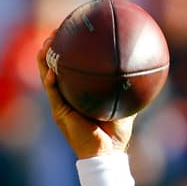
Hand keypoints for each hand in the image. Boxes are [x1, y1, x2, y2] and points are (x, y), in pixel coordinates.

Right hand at [36, 35, 134, 158]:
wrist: (106, 153)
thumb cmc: (116, 133)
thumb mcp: (125, 108)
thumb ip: (129, 92)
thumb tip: (142, 75)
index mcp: (79, 93)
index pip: (71, 68)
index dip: (69, 51)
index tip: (72, 33)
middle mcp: (68, 95)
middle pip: (55, 66)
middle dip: (52, 49)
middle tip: (56, 32)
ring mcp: (61, 103)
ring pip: (47, 76)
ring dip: (45, 60)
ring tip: (46, 45)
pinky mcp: (59, 112)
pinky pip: (52, 93)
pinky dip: (51, 82)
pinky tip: (52, 72)